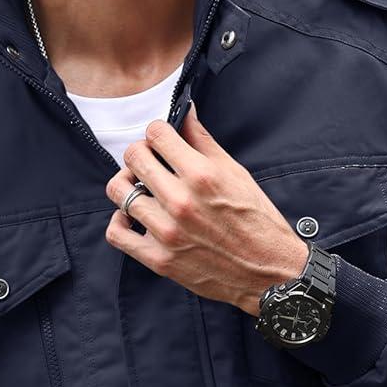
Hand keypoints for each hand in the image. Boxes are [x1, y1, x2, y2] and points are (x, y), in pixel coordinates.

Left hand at [104, 101, 308, 314]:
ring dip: (128, 184)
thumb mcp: (236, 174)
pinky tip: (134, 216)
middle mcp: (181, 201)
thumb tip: (186, 113)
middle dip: (141, 153)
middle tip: (151, 162)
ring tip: (142, 188)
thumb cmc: (258, 222)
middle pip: (133, 158)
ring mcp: (167, 232)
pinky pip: (117, 232)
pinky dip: (120, 221)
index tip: (162, 140)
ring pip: (119, 191)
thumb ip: (204, 142)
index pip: (156, 134)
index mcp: (202, 175)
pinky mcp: (159, 259)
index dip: (158, 132)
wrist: (270, 273)